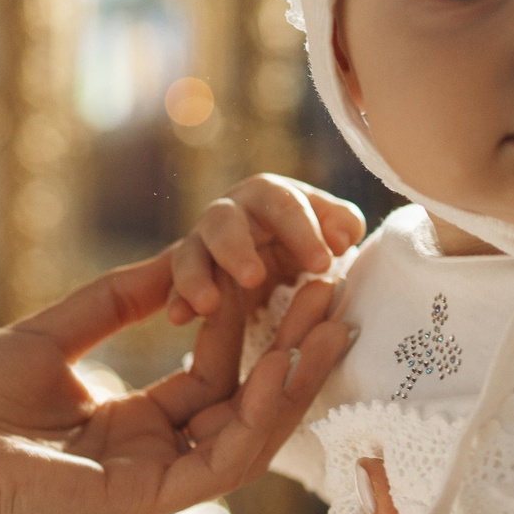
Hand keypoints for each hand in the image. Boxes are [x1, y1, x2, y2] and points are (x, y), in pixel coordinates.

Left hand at [0, 249, 348, 513]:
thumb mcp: (51, 337)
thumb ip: (118, 303)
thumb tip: (174, 259)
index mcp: (130, 433)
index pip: (212, 378)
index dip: (250, 326)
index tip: (278, 271)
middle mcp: (153, 464)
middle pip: (246, 404)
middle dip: (291, 347)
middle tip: (332, 289)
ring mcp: (155, 488)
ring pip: (252, 432)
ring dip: (295, 375)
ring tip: (330, 315)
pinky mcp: (150, 503)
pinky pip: (229, 456)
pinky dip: (266, 409)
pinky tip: (288, 358)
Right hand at [169, 174, 366, 326]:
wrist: (270, 248)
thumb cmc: (305, 234)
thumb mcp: (328, 226)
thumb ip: (341, 225)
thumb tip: (341, 240)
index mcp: (268, 195)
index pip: (284, 206)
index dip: (303, 233)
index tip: (323, 264)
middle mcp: (228, 212)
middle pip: (224, 223)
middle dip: (236, 250)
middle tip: (254, 278)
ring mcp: (201, 241)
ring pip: (188, 253)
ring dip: (195, 278)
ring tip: (208, 306)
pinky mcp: (186, 273)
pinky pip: (172, 285)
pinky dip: (175, 300)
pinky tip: (179, 319)